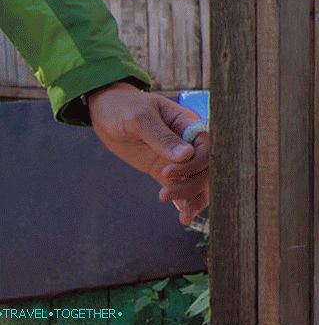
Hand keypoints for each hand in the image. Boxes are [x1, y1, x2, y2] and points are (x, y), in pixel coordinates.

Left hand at [88, 81, 209, 224]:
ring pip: (197, 180)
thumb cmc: (124, 108)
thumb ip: (161, 137)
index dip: (194, 163)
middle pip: (205, 168)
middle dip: (191, 185)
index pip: (206, 147)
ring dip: (192, 197)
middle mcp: (188, 143)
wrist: (106, 112)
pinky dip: (186, 202)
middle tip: (164, 194)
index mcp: (188, 124)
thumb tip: (186, 155)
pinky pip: (182, 187)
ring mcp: (178, 158)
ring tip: (181, 217)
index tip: (166, 172)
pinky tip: (183, 216)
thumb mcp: (140, 119)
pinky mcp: (165, 171)